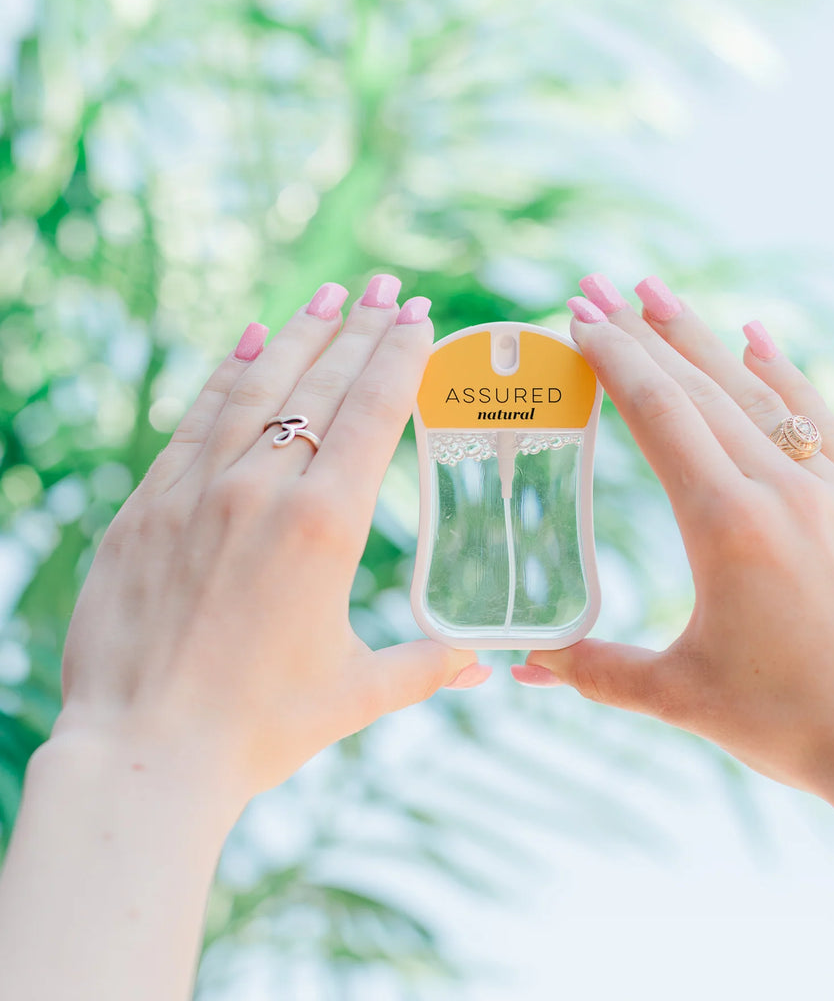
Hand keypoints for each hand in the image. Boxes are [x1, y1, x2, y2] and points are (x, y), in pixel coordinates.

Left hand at [56, 277, 487, 803]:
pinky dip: (222, 377)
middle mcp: (262, 491)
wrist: (146, 752)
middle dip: (360, 329)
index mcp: (325, 527)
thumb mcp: (356, 694)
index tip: (418, 316)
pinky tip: (244, 342)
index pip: (374, 415)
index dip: (399, 357)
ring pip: (256, 389)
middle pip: (321, 387)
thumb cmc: (261, 728)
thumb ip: (426, 666)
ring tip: (327, 294)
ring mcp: (196, 492)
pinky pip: (192, 421)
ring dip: (296, 337)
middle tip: (385, 284)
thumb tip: (485, 665)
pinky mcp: (145, 507)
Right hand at [515, 274, 833, 799]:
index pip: (658, 414)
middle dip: (642, 334)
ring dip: (703, 339)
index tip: (580, 320)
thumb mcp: (682, 695)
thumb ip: (597, 670)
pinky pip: (822, 419)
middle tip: (597, 288)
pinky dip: (785, 375)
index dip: (614, 360)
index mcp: (725, 524)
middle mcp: (782, 489)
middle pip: (699, 388)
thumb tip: (524, 664)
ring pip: (758, 393)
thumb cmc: (795, 725)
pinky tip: (759, 340)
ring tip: (660, 292)